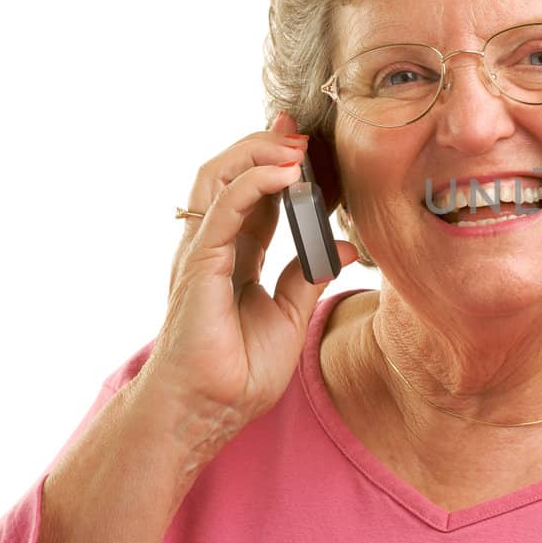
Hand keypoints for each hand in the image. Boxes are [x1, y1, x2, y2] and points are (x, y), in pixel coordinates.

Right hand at [146, 111, 357, 430]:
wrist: (207, 411)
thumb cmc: (238, 374)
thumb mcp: (288, 318)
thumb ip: (307, 277)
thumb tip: (343, 248)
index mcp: (233, 256)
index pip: (253, 194)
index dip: (276, 163)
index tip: (306, 141)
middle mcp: (212, 247)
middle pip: (229, 174)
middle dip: (263, 145)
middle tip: (300, 131)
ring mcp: (201, 253)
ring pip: (218, 179)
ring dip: (257, 153)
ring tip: (296, 146)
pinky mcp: (199, 266)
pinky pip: (223, 210)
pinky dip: (253, 183)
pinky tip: (285, 173)